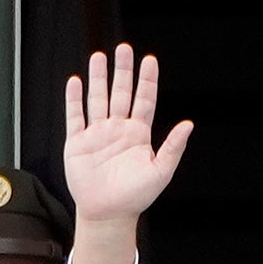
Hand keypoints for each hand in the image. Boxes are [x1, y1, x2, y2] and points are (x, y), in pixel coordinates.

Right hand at [61, 45, 192, 263]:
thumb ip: (173, 147)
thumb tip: (189, 125)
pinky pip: (75, 116)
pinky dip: (74, 99)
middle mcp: (118, 129)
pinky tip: (75, 83)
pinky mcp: (77, 142)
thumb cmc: (136, 196)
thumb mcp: (161, 172)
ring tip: (98, 58)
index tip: (149, 60)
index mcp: (138, 134)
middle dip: (122, 71)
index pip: (144, 100)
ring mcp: (97, 134)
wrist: (108, 213)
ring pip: (98, 99)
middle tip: (124, 49)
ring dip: (98, 79)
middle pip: (120, 93)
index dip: (146, 80)